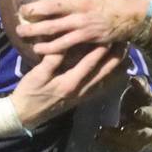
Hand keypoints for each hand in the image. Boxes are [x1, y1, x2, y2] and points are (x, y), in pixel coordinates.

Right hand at [10, 43, 126, 129]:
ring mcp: (81, 96)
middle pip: (103, 73)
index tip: (110, 36)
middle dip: (115, 58)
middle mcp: (80, 91)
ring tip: (125, 55)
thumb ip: (52, 60)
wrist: (25, 115)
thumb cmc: (29, 93)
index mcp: (70, 83)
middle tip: (125, 44)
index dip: (101, 50)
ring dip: (115, 68)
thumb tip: (64, 43)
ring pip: (104, 81)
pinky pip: (100, 88)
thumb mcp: (37, 75)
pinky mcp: (80, 99)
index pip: (90, 64)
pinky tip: (115, 73)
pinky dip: (109, 79)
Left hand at [16, 0, 148, 55]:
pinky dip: (49, 47)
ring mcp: (82, 23)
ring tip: (20, 31)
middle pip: (51, 8)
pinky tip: (37, 48)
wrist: (135, 15)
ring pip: (54, 28)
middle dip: (32, 10)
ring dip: (35, 31)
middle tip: (20, 11)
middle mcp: (80, 5)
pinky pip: (64, 44)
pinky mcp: (85, 37)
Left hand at [96, 76, 151, 151]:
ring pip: (130, 144)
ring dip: (116, 140)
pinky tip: (98, 139)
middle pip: (142, 134)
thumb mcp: (142, 90)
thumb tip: (134, 79)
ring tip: (101, 133)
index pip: (151, 116)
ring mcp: (140, 142)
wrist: (141, 115)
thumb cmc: (141, 99)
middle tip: (122, 130)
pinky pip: (121, 150)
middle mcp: (150, 131)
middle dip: (132, 133)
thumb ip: (140, 84)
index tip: (136, 112)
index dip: (144, 114)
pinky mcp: (130, 148)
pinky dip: (110, 145)